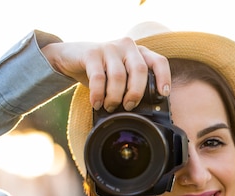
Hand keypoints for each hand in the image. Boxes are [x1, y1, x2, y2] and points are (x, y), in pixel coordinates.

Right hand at [41, 37, 169, 111]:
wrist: (70, 56)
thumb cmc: (101, 70)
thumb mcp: (121, 74)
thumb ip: (133, 84)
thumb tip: (145, 111)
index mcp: (139, 52)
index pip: (158, 61)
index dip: (164, 78)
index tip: (163, 94)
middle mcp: (127, 46)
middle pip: (140, 71)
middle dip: (135, 93)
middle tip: (129, 107)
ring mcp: (109, 47)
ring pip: (119, 76)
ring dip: (115, 97)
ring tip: (109, 107)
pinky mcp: (92, 53)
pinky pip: (98, 78)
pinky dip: (98, 95)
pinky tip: (96, 103)